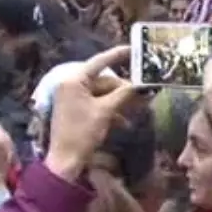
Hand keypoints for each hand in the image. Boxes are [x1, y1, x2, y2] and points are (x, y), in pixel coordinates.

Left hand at [45, 46, 140, 180]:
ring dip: (120, 102)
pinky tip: (125, 122)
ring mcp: (73, 98)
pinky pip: (98, 104)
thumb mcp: (105, 112)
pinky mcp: (77, 110)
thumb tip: (142, 85)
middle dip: (124, 88)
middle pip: (104, 80)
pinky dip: (111, 111)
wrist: (66, 161)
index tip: (135, 49)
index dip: (118, 55)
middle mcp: (72, 85)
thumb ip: (124, 95)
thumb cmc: (82, 133)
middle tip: (145, 93)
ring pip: (103, 94)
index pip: (100, 61)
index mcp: (74, 80)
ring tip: (139, 109)